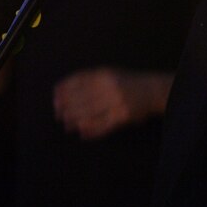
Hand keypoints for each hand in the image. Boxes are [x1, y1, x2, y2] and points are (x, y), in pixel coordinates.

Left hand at [53, 68, 171, 139]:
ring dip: (75, 121)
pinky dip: (91, 131)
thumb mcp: (108, 73)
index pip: (78, 82)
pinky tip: (82, 134)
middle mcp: (109, 87)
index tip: (55, 97)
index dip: (65, 90)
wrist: (151, 90)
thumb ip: (88, 78)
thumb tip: (62, 88)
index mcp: (103, 74)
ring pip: (90, 113)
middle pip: (82, 99)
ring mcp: (116, 102)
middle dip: (67, 107)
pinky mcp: (122, 116)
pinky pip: (103, 126)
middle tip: (57, 114)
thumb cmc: (126, 81)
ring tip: (66, 125)